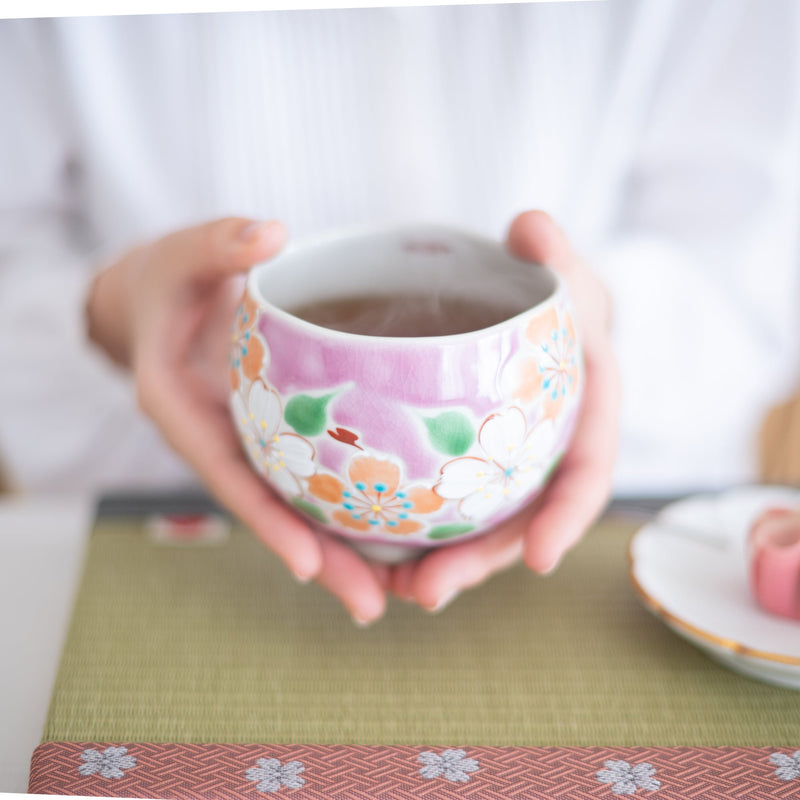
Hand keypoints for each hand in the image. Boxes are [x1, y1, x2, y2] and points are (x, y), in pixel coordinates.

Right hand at [86, 218, 387, 623]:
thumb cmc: (169, 279)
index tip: (307, 562)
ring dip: (337, 550)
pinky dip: (341, 508)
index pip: (225, 471)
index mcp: (180, 406)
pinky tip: (389, 531)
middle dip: (316, 559)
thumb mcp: (183, 253)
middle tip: (370, 606)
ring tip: (390, 592)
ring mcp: (246, 442)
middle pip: (267, 508)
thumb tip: (269, 233)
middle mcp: (216, 438)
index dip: (265, 519)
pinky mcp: (271, 434)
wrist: (164, 297)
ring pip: (291, 505)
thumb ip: (218, 243)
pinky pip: (307, 477)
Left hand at [390, 210, 620, 610]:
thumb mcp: (559, 269)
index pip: (587, 470)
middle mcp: (548, 451)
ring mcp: (508, 465)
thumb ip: (551, 252)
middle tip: (428, 592)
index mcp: (586, 413)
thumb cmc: (551, 296)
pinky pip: (448, 505)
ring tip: (391, 592)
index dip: (568, 517)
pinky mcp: (470, 464)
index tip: (539, 558)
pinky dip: (416, 535)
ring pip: (481, 526)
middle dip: (482, 562)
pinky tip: (373, 557)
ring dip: (441, 564)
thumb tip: (531, 227)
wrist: (524, 313)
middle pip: (523, 519)